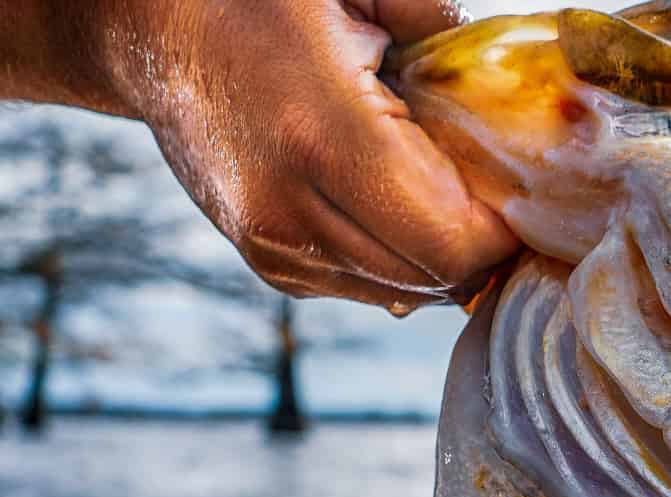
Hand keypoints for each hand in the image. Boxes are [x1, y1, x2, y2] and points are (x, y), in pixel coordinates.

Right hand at [103, 0, 517, 312]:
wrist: (156, 35)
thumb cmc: (261, 1)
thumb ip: (438, 24)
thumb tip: (508, 87)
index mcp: (322, 136)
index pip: (452, 242)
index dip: (501, 229)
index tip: (514, 186)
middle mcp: (291, 208)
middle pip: (435, 278)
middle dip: (481, 245)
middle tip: (491, 191)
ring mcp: (275, 245)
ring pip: (405, 292)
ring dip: (440, 255)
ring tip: (438, 188)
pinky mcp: (269, 264)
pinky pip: (367, 287)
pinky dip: (398, 258)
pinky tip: (391, 201)